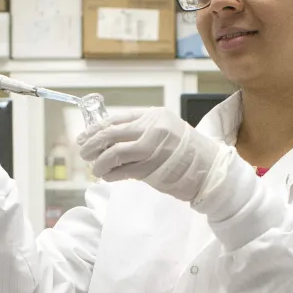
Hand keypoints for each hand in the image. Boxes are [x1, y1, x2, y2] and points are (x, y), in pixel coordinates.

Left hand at [78, 106, 233, 204]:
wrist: (208, 169)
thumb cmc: (186, 150)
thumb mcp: (165, 129)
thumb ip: (141, 129)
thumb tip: (107, 135)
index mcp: (154, 116)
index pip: (117, 119)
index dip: (96, 128)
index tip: (84, 135)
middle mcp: (152, 129)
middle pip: (111, 134)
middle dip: (92, 144)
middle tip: (83, 151)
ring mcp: (151, 150)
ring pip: (114, 154)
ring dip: (99, 162)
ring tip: (95, 168)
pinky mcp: (151, 170)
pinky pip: (123, 171)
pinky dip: (111, 174)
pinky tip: (108, 176)